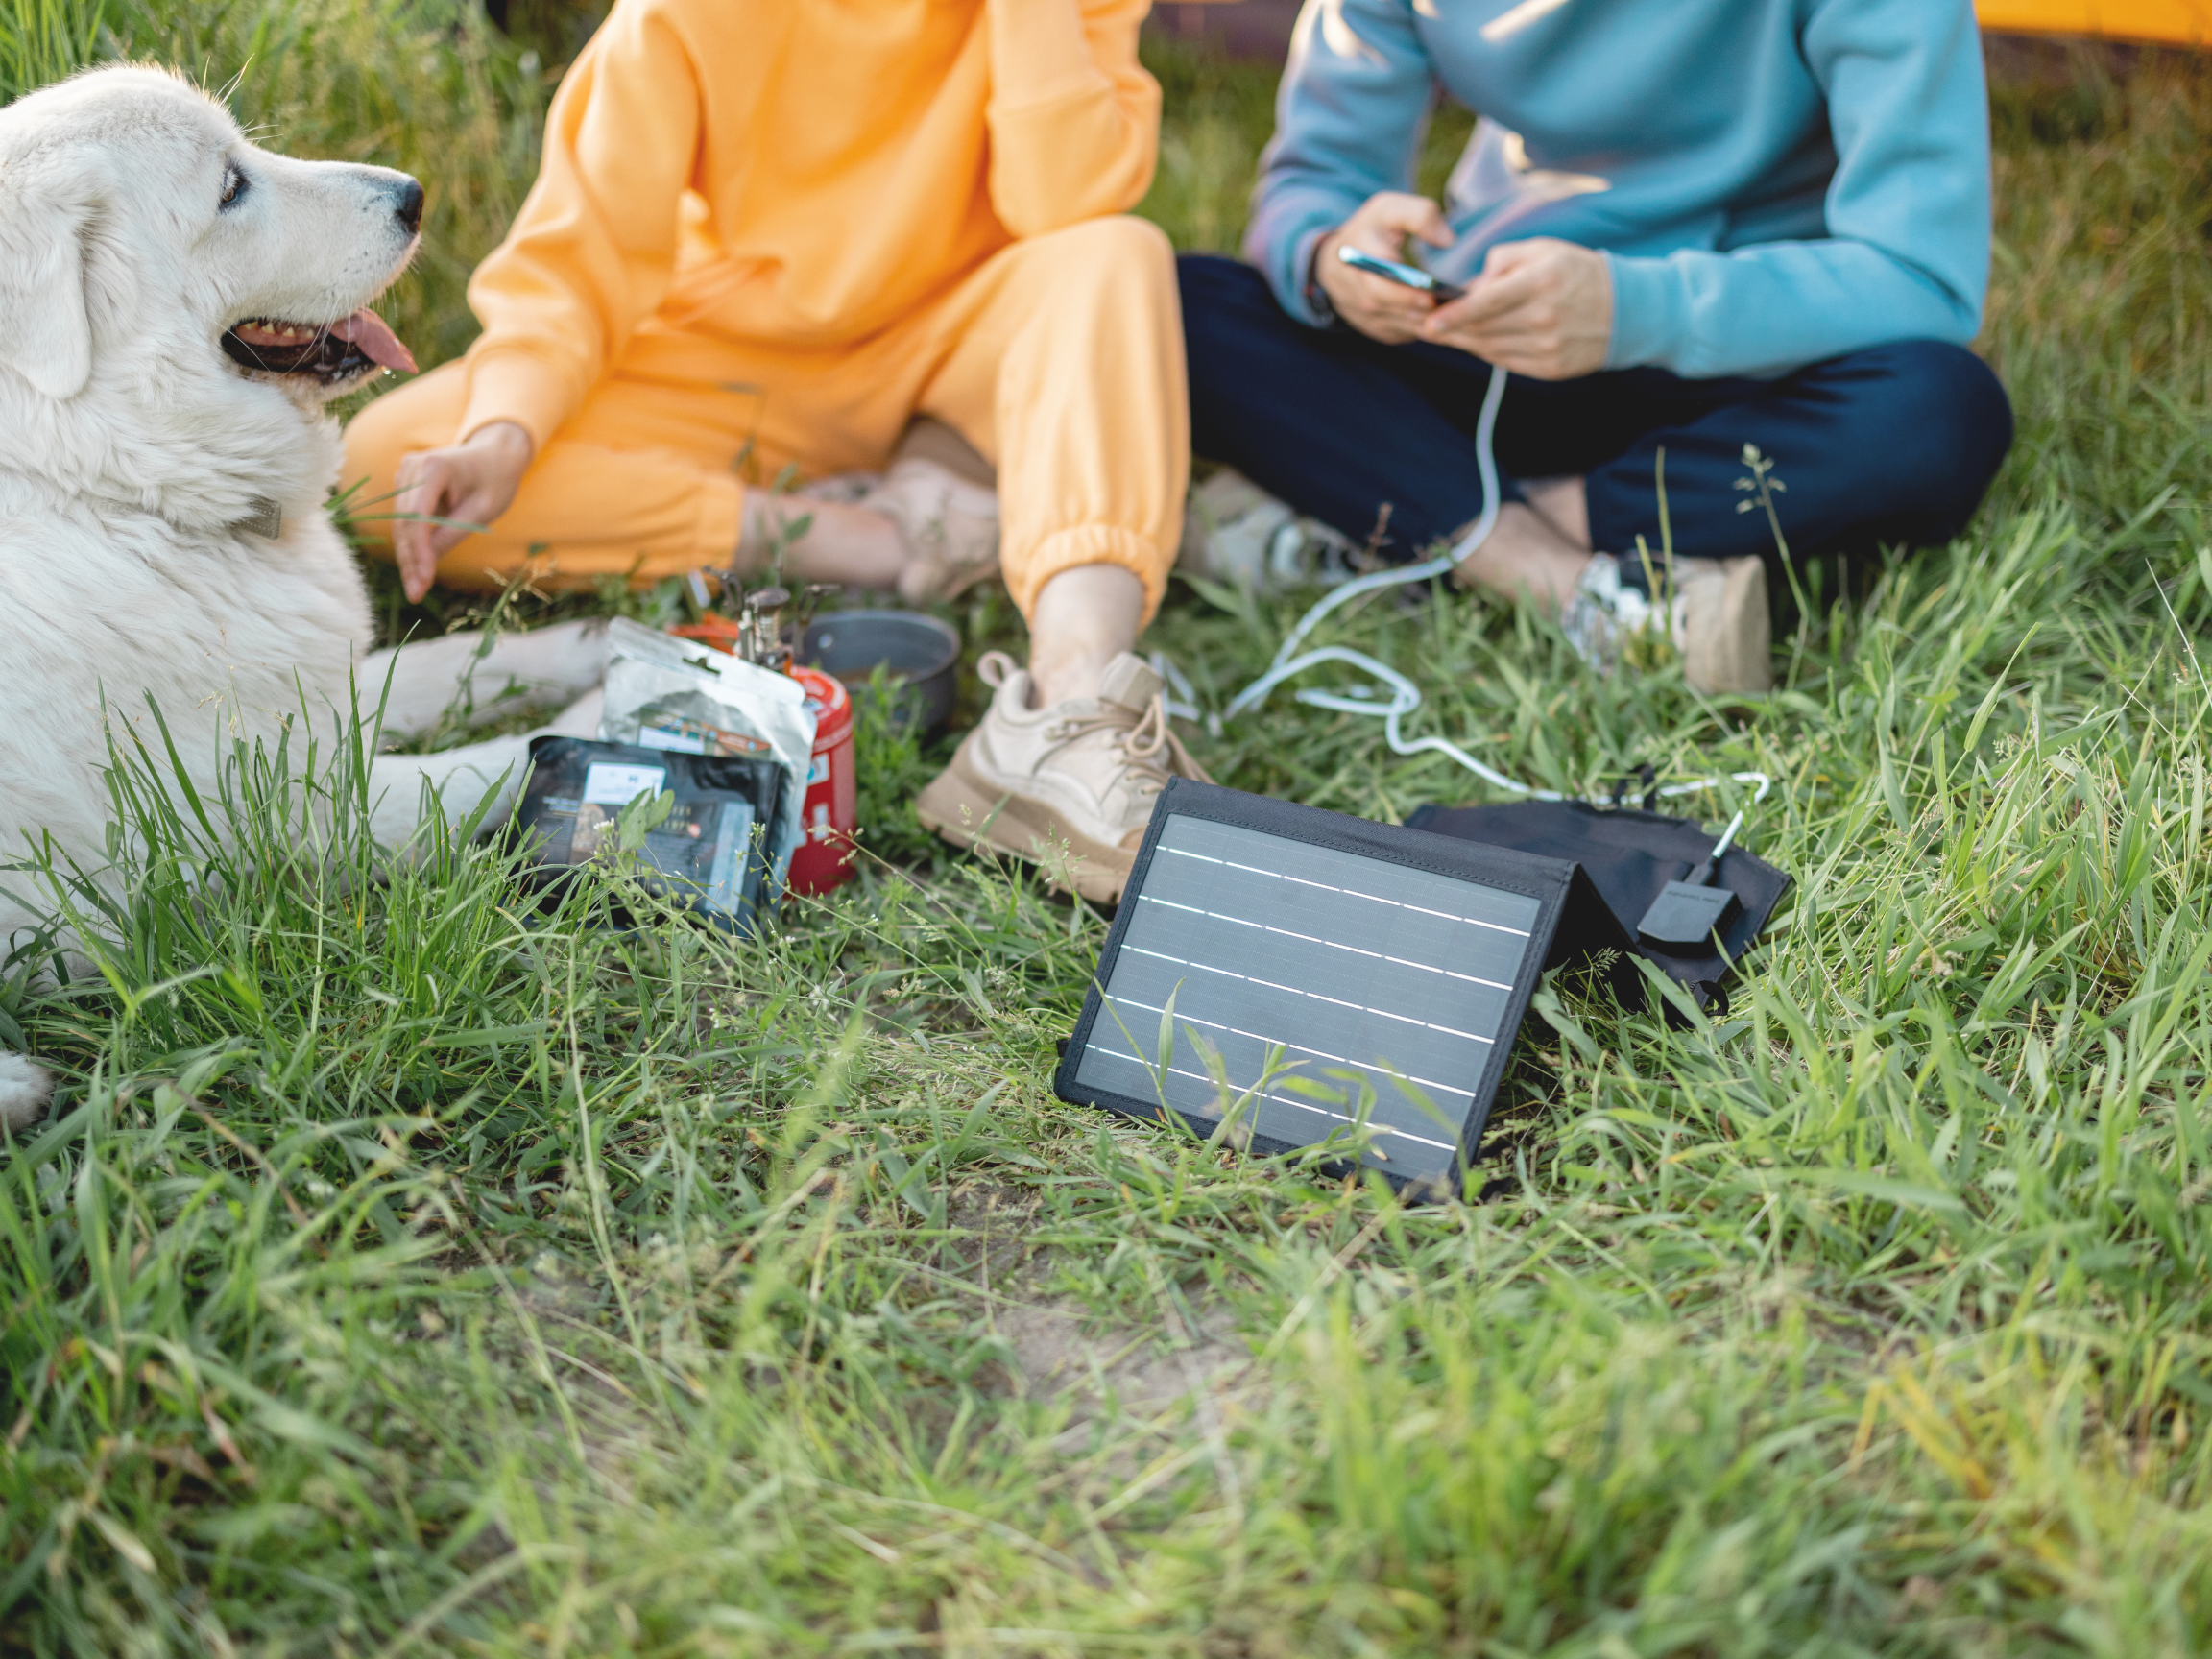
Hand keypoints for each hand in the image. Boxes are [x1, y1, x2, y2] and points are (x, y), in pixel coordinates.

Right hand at [390, 421, 533, 601]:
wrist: (494, 455)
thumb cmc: (495, 480)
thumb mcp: (483, 510)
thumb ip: (453, 534)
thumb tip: (425, 564)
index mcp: (433, 467)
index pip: (417, 516)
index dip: (419, 551)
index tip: (424, 579)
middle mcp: (411, 468)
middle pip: (405, 523)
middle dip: (411, 560)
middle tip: (415, 594)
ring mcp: (404, 476)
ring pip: (401, 525)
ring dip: (408, 557)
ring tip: (416, 589)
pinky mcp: (405, 487)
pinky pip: (406, 521)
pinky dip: (412, 545)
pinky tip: (417, 571)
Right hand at [1314, 191, 1453, 344]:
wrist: (1335, 266)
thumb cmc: (1370, 232)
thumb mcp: (1389, 210)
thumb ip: (1419, 216)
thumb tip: (1447, 240)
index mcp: (1358, 261)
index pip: (1379, 286)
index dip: (1405, 294)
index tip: (1430, 296)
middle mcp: (1359, 295)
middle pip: (1396, 312)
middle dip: (1425, 313)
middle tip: (1455, 309)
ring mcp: (1369, 318)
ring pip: (1406, 326)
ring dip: (1432, 324)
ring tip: (1461, 315)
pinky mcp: (1381, 331)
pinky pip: (1408, 333)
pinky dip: (1431, 329)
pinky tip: (1452, 319)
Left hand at [1420, 237, 1611, 380]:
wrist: (1627, 310)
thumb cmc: (1577, 273)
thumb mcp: (1544, 250)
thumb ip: (1502, 260)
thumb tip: (1469, 286)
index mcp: (1541, 282)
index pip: (1487, 303)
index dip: (1453, 316)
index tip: (1428, 324)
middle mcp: (1544, 317)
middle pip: (1482, 330)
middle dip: (1451, 329)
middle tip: (1427, 325)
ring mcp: (1548, 347)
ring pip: (1489, 349)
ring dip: (1465, 342)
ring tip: (1449, 332)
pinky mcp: (1550, 368)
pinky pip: (1505, 363)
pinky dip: (1488, 352)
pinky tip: (1481, 341)